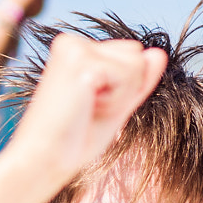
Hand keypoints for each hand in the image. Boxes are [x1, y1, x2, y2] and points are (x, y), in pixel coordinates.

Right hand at [1, 33, 165, 190]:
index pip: (131, 55)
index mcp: (76, 49)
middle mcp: (73, 41)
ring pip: (137, 64)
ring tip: (87, 109)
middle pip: (137, 54)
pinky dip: (116, 102)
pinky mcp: (82, 61)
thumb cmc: (72, 141)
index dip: (124, 89)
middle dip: (126, 89)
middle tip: (90, 110)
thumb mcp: (115, 106)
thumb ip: (137, 80)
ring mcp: (75, 48)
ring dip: (120, 97)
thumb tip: (159, 52)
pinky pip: (129, 76)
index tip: (91, 107)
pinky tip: (86, 109)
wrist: (43, 161)